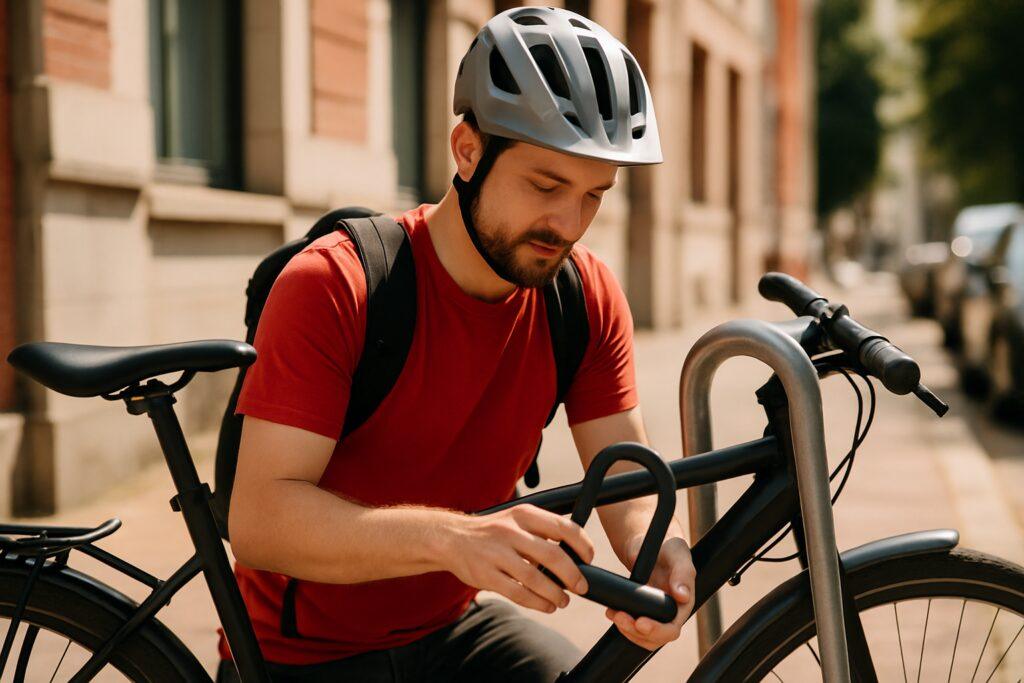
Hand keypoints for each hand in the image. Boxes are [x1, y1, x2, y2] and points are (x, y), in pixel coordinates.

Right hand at [440, 505, 595, 613]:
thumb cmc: (492, 531)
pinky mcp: (486, 575)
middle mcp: (511, 532)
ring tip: (563, 601)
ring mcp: (497, 554)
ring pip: (536, 578)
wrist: (451, 538)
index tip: (589, 559)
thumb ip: (542, 531)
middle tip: (581, 587)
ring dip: (555, 594)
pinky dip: (537, 603)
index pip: (563, 527)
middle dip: (573, 575)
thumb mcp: (516, 519)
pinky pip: (518, 593)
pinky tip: (546, 606)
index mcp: (523, 514)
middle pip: (553, 555)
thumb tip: (575, 554)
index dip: (582, 545)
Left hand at [605, 536, 694, 649]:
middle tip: (619, 617)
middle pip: (655, 638)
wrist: (650, 542)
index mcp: (683, 603)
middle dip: (636, 632)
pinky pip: (633, 626)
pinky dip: (622, 623)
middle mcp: (671, 612)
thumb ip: (683, 573)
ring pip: (642, 636)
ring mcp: (656, 613)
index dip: (656, 631)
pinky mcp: (643, 610)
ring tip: (613, 614)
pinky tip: (613, 612)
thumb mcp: (676, 553)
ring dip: (627, 630)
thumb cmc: (668, 546)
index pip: (672, 629)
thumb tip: (683, 596)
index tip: (640, 622)